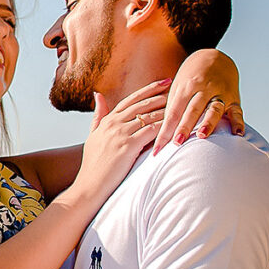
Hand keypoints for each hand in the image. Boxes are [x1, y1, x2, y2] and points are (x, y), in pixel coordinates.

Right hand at [73, 80, 167, 203]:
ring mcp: (120, 134)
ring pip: (147, 116)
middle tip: (176, 87)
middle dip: (160, 95)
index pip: (131, 99)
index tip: (163, 82)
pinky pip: (150, 132)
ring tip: (179, 105)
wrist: (89, 186)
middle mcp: (114, 124)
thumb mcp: (93, 135)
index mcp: (108, 120)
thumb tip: (98, 94)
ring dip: (164, 110)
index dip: (148, 89)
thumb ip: (98, 115)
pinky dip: (163, 127)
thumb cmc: (93, 164)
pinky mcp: (127, 146)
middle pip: (141, 104)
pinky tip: (174, 125)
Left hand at [155, 48, 243, 155]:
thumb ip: (173, 107)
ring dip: (208, 122)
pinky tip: (237, 133)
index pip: (173, 112)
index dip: (165, 131)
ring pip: (214, 109)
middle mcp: (203, 89)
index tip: (158, 148)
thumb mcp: (178, 86)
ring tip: (202, 135)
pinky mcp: (234, 98)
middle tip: (176, 143)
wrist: (215, 57)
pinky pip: (237, 111)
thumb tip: (162, 131)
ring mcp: (220, 93)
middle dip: (184, 127)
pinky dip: (238, 122)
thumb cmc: (192, 77)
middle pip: (192, 110)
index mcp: (186, 87)